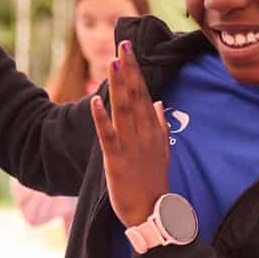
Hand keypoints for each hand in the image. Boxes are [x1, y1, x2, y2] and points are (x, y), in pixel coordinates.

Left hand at [90, 41, 170, 227]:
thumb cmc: (155, 183)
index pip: (144, 95)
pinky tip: (96, 100)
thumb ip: (160, 125)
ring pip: (124, 109)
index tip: (130, 52)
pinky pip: (107, 134)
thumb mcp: (162, 151)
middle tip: (123, 45)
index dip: (137, 72)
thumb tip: (156, 102)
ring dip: (118, 86)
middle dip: (129, 70)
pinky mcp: (116, 159)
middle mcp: (144, 134)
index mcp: (154, 131)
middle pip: (136, 96)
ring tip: (113, 63)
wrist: (152, 212)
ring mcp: (131, 146)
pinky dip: (101, 117)